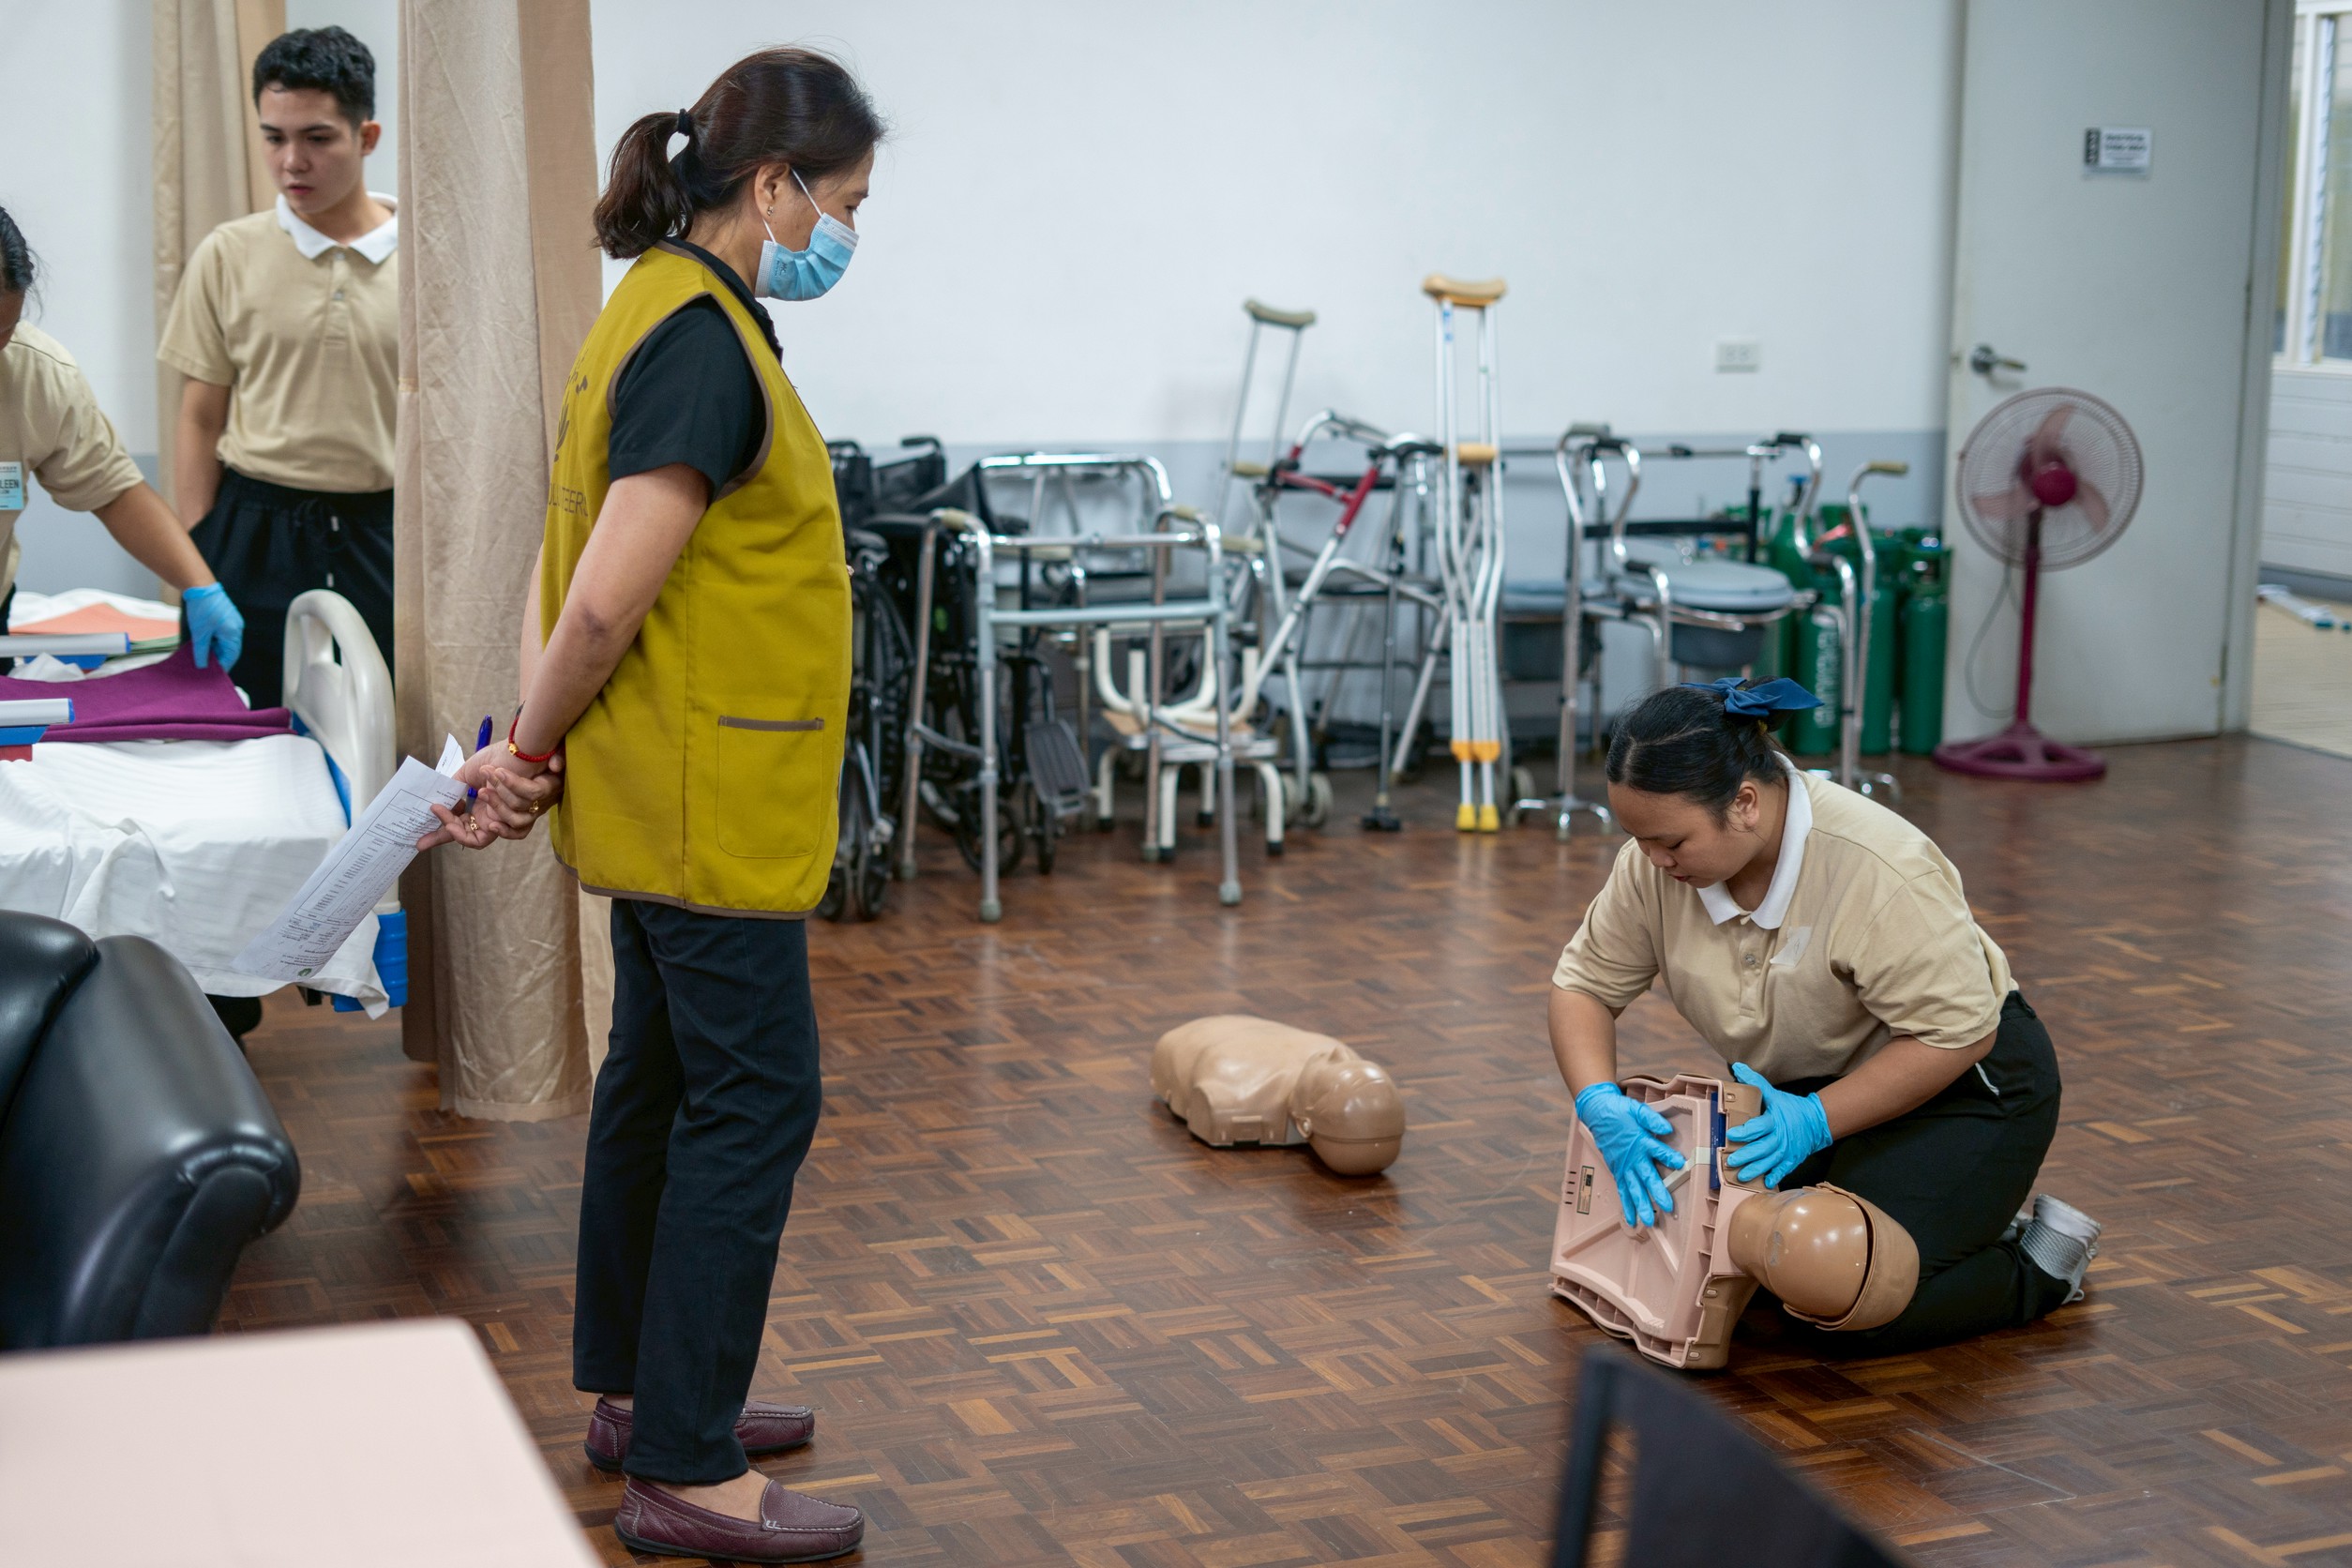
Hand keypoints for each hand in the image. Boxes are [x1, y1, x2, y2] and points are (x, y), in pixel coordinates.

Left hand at [182, 582, 243, 670]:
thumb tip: (202, 665)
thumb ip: (202, 651)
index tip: (213, 673)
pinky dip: (217, 639)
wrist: (201, 587)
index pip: (231, 656)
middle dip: (219, 657)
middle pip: (231, 649)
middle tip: (207, 663)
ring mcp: (234, 621)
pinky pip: (225, 633)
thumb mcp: (200, 633)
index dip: (223, 665)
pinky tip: (206, 640)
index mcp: (233, 633)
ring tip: (204, 652)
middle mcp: (237, 628)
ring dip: (217, 648)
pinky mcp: (229, 617)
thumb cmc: (202, 608)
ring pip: (227, 641)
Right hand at [416, 748, 561, 850]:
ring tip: (488, 784)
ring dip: (494, 801)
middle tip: (442, 812)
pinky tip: (501, 775)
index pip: (465, 833)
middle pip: (480, 840)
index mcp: (486, 812)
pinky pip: (522, 807)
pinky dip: (511, 788)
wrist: (522, 742)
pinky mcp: (536, 801)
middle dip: (457, 829)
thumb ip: (454, 790)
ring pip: (504, 823)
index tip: (420, 842)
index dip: (444, 838)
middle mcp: (503, 816)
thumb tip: (436, 802)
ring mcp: (521, 811)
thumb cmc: (497, 757)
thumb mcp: (468, 774)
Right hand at [1575, 1082, 1686, 1227]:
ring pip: (1633, 1188)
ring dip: (1641, 1205)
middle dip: (1656, 1192)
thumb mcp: (1637, 1110)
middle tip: (1666, 1206)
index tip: (1680, 1164)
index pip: (1657, 1150)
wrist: (1598, 1113)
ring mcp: (1624, 1166)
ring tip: (1648, 1221)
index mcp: (1640, 1141)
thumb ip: (1652, 1120)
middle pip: (1646, 1177)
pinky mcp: (1617, 1171)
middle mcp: (1632, 1157)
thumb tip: (1667, 1128)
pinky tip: (1631, 1218)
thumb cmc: (1619, 1111)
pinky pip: (1622, 1190)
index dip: (1668, 1156)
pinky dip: (1626, 1205)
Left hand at [1724, 1062, 1832, 1188]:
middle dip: (1747, 1155)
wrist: (1816, 1121)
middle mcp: (1781, 1137)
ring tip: (1741, 1176)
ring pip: (1770, 1161)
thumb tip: (1738, 1067)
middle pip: (1763, 1147)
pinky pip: (1783, 1169)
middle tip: (1731, 1161)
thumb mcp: (1773, 1093)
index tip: (1731, 1133)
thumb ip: (1755, 1082)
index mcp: (1775, 1120)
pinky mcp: (1792, 1159)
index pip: (1759, 1126)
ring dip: (1756, 1169)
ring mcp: (1787, 1150)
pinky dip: (1775, 1176)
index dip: (1745, 1130)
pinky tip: (1765, 1184)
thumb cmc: (1790, 1107)